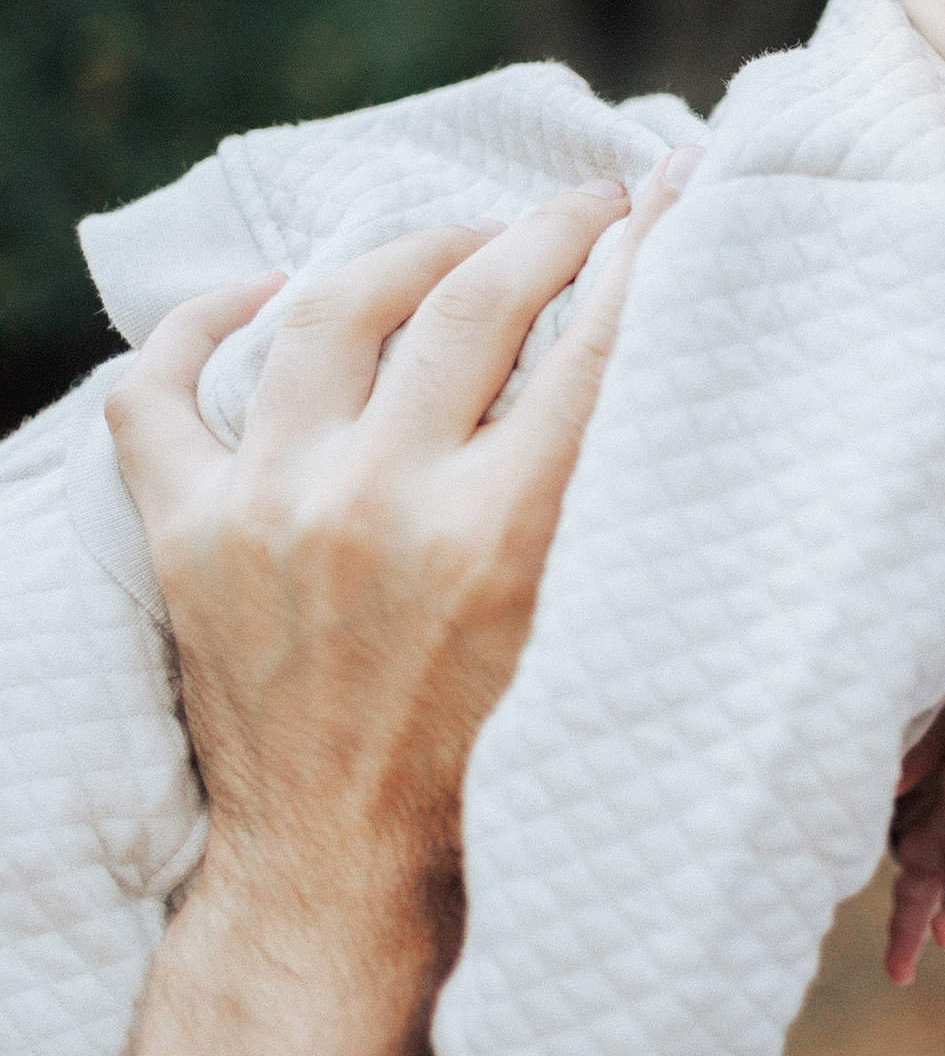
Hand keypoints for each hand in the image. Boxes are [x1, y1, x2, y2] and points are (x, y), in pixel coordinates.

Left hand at [111, 151, 694, 1055]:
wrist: (340, 862)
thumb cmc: (489, 752)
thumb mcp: (582, 622)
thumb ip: (611, 494)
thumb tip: (662, 352)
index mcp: (499, 538)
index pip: (594, 348)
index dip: (646, 253)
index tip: (672, 192)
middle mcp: (379, 506)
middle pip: (473, 301)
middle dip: (547, 231)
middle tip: (587, 205)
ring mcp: (268, 510)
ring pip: (332, 311)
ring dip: (412, 250)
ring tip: (461, 238)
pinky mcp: (185, 534)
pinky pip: (161, 392)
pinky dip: (201, 326)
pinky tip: (259, 293)